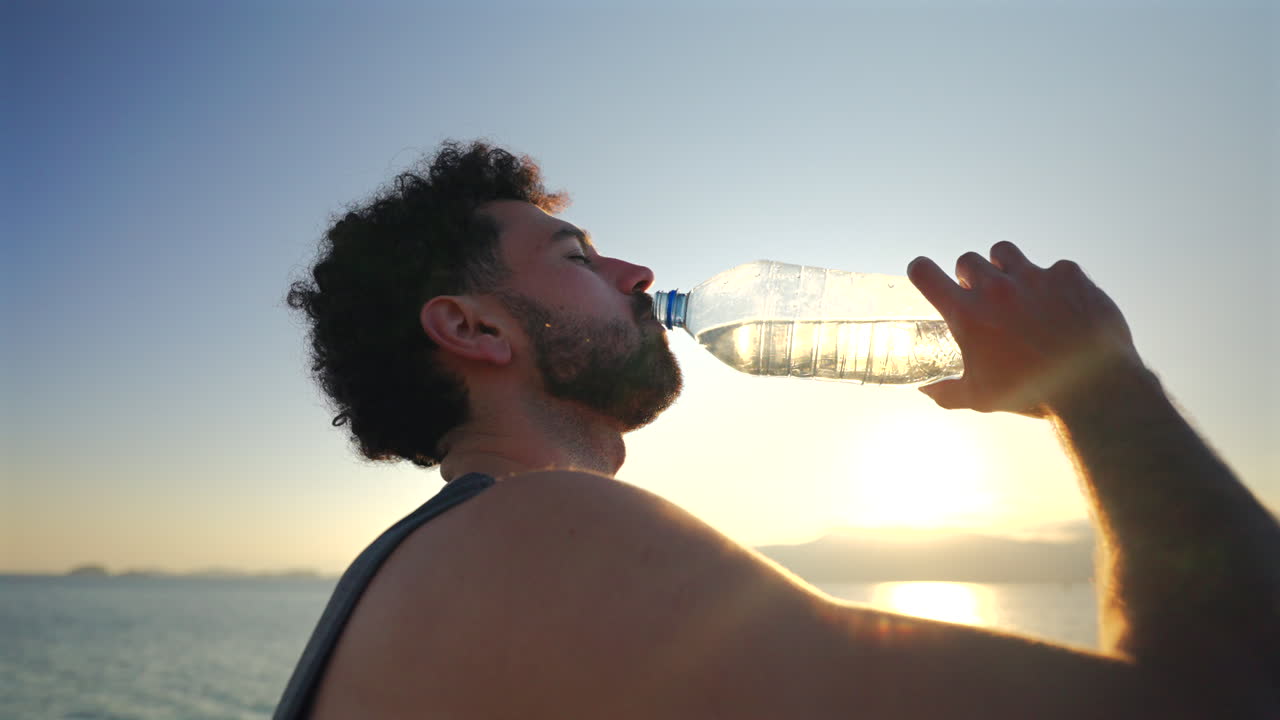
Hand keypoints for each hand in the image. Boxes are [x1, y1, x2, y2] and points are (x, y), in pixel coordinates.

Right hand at [907, 242, 1144, 416]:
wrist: (1094, 387)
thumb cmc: (1033, 394)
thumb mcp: (981, 398)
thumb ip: (946, 392)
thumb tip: (925, 390)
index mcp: (968, 315)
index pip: (926, 274)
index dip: (920, 270)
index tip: (923, 273)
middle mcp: (996, 289)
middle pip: (967, 260)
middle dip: (970, 276)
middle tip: (982, 296)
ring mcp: (1033, 277)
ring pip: (1004, 251)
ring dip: (1004, 266)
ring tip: (1016, 288)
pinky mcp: (1068, 276)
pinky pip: (1053, 268)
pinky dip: (1053, 282)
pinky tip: (1061, 304)